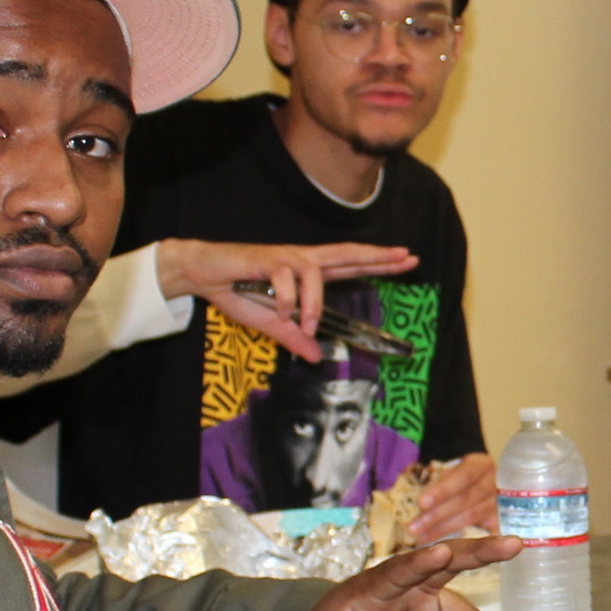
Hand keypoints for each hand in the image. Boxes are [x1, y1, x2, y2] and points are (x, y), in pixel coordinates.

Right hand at [157, 239, 422, 362]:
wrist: (203, 274)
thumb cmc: (237, 292)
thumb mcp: (271, 324)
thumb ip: (294, 337)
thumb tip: (317, 356)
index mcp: (307, 273)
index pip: (350, 265)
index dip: (378, 262)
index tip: (407, 259)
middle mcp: (302, 260)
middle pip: (347, 253)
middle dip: (377, 256)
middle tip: (406, 255)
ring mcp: (286, 257)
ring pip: (316, 272)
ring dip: (314, 302)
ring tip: (308, 324)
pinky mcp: (266, 258)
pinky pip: (286, 277)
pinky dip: (286, 299)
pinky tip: (279, 311)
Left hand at [410, 452, 497, 545]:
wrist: (484, 484)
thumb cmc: (460, 477)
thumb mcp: (451, 470)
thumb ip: (439, 480)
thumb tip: (418, 502)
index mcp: (480, 464)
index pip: (463, 476)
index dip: (442, 490)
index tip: (421, 503)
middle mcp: (496, 482)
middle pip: (466, 499)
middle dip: (437, 514)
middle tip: (413, 528)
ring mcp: (502, 502)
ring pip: (472, 516)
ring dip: (443, 529)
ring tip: (420, 539)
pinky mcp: (503, 521)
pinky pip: (485, 532)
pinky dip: (466, 540)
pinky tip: (446, 550)